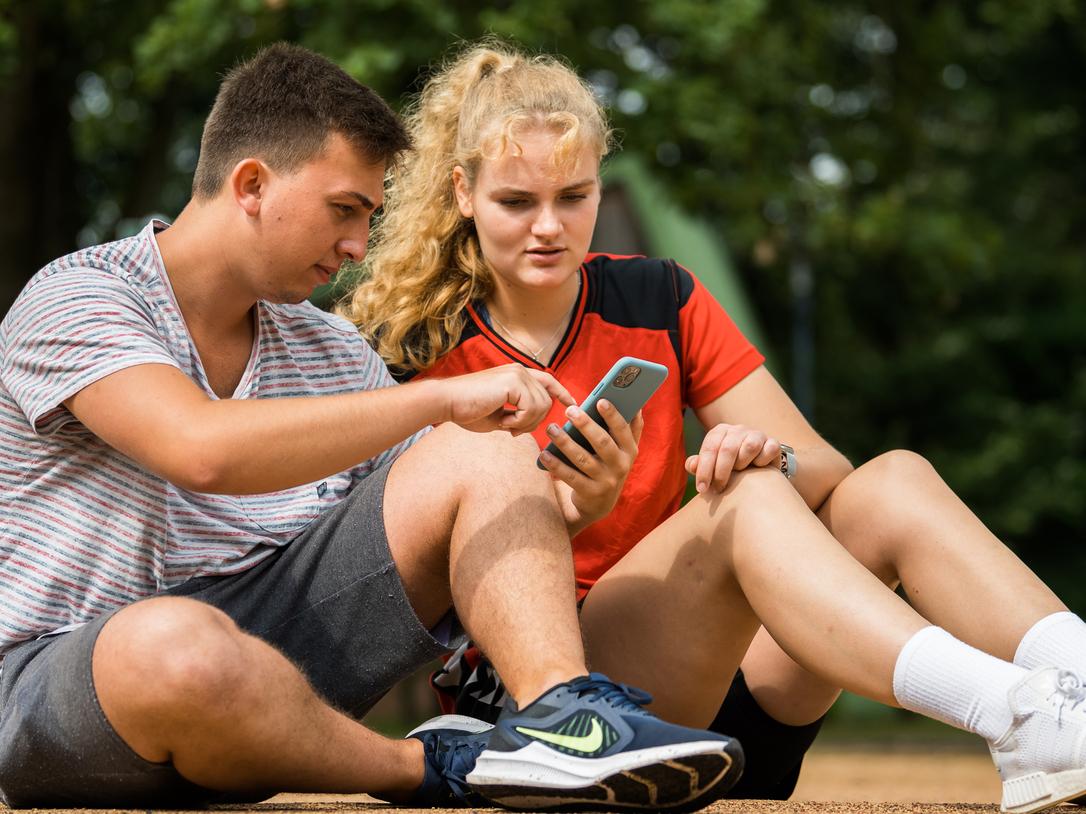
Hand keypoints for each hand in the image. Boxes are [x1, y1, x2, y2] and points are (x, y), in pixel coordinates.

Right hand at [437, 364, 574, 434]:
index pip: (548, 381)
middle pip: (547, 402)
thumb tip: (534, 423)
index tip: (572, 404)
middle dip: (534, 422)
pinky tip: (503, 421)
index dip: (562, 393)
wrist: (447, 402)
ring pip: (542, 406)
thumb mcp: (500, 415)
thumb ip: (518, 415)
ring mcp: (518, 374)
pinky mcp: (514, 381)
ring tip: (505, 424)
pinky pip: (531, 408)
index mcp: (516, 375)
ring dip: (525, 423)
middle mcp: (520, 370)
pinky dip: (520, 421)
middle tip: (512, 429)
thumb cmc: (467, 410)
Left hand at [540, 400, 643, 531]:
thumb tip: (637, 405)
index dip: (613, 415)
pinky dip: (556, 465)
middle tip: (570, 410)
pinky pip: (570, 476)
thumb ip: (630, 429)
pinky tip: (545, 454)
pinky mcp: (590, 492)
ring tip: (551, 428)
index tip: (600, 401)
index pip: (623, 430)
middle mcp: (621, 466)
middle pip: (602, 442)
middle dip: (586, 425)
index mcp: (630, 450)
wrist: (600, 503)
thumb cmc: (609, 465)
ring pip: (583, 459)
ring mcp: (606, 481)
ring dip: (565, 442)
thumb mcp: (624, 450)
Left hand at [685, 423, 781, 492]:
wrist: (758, 471)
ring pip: (750, 447)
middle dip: (721, 473)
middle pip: (727, 449)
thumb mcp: (712, 466)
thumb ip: (699, 466)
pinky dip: (762, 462)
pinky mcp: (773, 443)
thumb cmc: (730, 469)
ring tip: (740, 475)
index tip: (702, 489)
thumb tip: (691, 465)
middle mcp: (737, 429)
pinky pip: (770, 449)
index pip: (709, 448)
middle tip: (719, 490)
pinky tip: (758, 470)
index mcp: (719, 432)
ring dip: (743, 464)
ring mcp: (757, 434)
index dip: (704, 470)